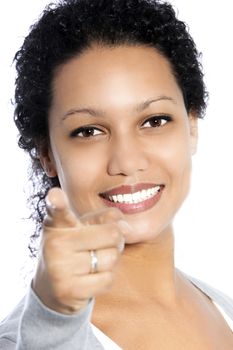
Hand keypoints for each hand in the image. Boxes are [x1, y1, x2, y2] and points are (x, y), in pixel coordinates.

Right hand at [32, 187, 128, 314]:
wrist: (51, 289)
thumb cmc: (74, 250)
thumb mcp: (83, 228)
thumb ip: (106, 218)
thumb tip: (126, 228)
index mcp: (57, 224)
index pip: (57, 210)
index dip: (57, 201)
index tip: (55, 195)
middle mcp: (55, 243)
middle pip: (111, 234)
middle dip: (115, 240)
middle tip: (103, 244)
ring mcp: (60, 267)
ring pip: (111, 258)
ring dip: (111, 261)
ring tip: (95, 261)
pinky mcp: (69, 289)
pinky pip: (107, 279)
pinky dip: (105, 278)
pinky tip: (90, 278)